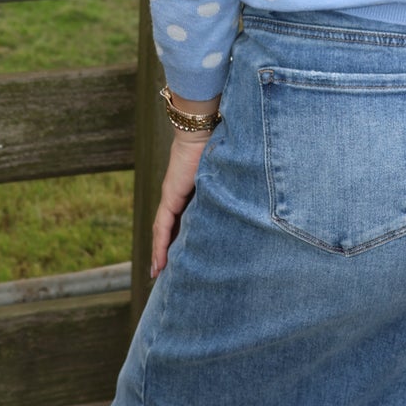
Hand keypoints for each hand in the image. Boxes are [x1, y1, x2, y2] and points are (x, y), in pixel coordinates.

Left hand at [150, 127, 212, 278]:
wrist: (202, 133)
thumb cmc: (216, 147)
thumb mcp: (223, 178)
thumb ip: (227, 191)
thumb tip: (249, 201)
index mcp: (188, 193)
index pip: (181, 221)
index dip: (179, 238)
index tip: (179, 255)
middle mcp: (176, 197)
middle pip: (168, 230)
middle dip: (166, 250)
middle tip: (163, 271)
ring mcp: (171, 197)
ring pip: (162, 232)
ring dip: (159, 253)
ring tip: (157, 272)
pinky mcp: (170, 198)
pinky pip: (163, 227)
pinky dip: (160, 245)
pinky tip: (159, 261)